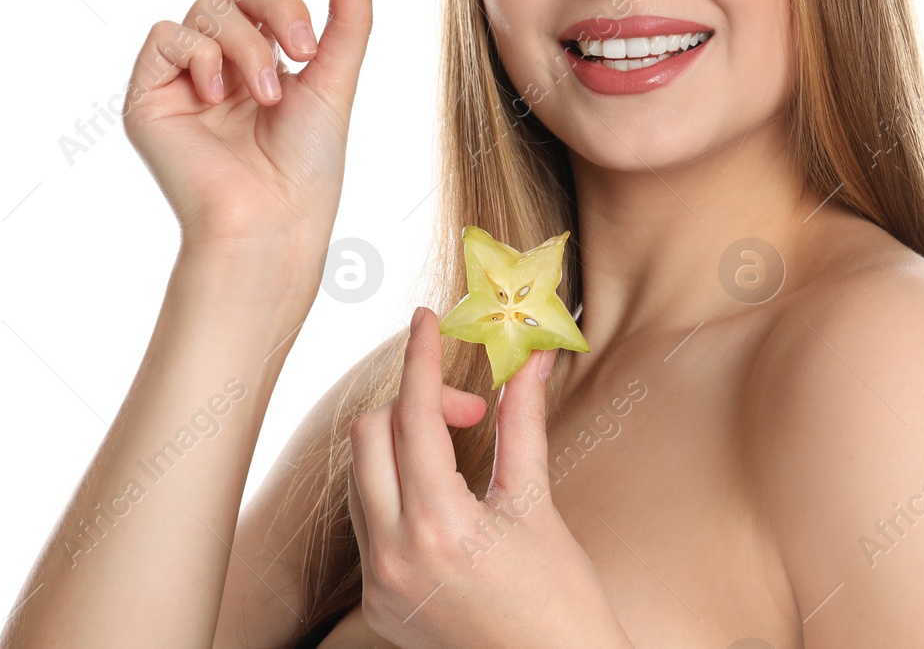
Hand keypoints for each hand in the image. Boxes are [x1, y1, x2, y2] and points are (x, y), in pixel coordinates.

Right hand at [122, 0, 380, 270]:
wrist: (272, 220)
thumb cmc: (307, 166)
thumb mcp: (336, 78)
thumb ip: (349, 14)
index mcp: (263, 52)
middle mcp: (221, 57)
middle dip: (277, 4)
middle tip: (304, 47)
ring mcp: (183, 74)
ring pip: (207, 8)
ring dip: (246, 45)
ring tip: (268, 94)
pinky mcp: (149, 93)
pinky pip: (169, 36)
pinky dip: (201, 55)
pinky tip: (219, 93)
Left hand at [347, 308, 630, 648]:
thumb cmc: (562, 599)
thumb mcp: (537, 503)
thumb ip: (522, 423)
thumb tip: (529, 358)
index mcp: (439, 527)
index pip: (412, 416)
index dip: (420, 358)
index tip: (426, 318)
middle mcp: (393, 556)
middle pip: (369, 437)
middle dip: (412, 404)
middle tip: (469, 412)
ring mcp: (379, 585)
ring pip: (360, 478)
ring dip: (399, 445)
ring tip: (459, 451)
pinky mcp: (377, 605)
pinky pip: (366, 521)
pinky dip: (394, 489)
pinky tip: (439, 493)